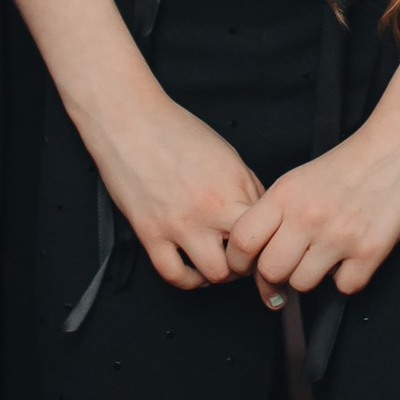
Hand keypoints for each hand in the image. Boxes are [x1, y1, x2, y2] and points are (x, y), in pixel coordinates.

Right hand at [94, 85, 266, 291]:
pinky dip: (188, 279)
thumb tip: (259, 216)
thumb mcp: (225, 153)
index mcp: (235, 185)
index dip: (269, 243)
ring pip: (215, 274)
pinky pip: (175, 275)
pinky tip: (191, 269)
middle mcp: (212, 207)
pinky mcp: (151, 233)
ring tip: (217, 264)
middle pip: (248, 258)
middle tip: (243, 261)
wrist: (130, 121)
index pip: (267, 230)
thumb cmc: (175, 131)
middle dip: (249, 264)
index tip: (264, 248)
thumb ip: (246, 187)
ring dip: (219, 274)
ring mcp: (181, 223)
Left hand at [226, 84, 399, 304]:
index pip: (242, 241)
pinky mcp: (370, 251)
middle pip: (271, 271)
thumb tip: (260, 253)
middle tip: (290, 265)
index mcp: (286, 195)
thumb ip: (278, 213)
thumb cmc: (354, 161)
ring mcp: (339, 236)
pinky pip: (344, 288)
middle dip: (277, 274)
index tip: (248, 266)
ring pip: (304, 285)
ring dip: (313, 276)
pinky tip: (352, 256)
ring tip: (326, 255)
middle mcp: (308, 216)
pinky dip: (348, 277)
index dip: (239, 261)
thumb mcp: (301, 178)